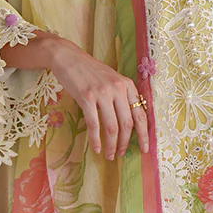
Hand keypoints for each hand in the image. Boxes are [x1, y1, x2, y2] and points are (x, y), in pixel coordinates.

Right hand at [3, 30, 148, 159]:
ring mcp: (102, 93)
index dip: (144, 134)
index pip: (140, 114)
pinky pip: (94, 124)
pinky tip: (96, 148)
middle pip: (127, 123)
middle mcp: (118, 88)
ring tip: (109, 155)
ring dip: (111, 145)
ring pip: (112, 126)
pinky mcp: (86, 97)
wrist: (68, 57)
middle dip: (124, 143)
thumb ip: (122, 96)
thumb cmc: (90, 70)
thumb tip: (129, 122)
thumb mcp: (112, 79)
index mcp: (127, 85)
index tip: (144, 149)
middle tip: (120, 154)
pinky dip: (96, 139)